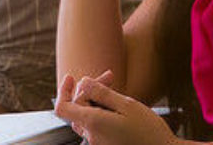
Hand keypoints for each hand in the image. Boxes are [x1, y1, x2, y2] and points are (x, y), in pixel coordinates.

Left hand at [54, 72, 178, 144]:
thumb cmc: (149, 132)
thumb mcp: (127, 105)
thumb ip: (102, 93)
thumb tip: (83, 82)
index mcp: (93, 124)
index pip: (63, 107)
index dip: (63, 90)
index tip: (71, 77)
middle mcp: (91, 137)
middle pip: (77, 108)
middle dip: (89, 89)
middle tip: (111, 76)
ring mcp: (97, 144)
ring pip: (86, 117)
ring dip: (95, 100)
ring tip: (115, 88)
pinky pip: (95, 126)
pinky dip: (100, 112)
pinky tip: (116, 105)